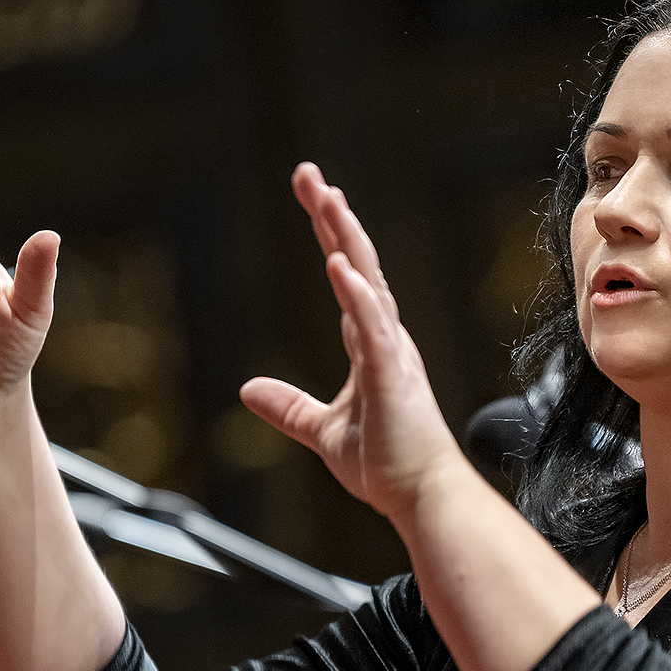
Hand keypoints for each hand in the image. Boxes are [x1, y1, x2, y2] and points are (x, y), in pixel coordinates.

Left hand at [241, 164, 466, 523]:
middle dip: (333, 217)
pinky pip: (373, 329)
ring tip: (328, 199)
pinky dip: (357, 296)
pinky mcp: (392, 378)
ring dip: (347, 240)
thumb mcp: (321, 430)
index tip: (315, 193)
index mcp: (373, 345)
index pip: (347, 274)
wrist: (420, 496)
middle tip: (310, 175)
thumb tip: (249, 390)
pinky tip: (339, 265)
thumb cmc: (386, 464)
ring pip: (368, 283)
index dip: (330, 231)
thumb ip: (289, 406)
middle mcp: (385, 338)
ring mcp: (391, 354)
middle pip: (357, 263)